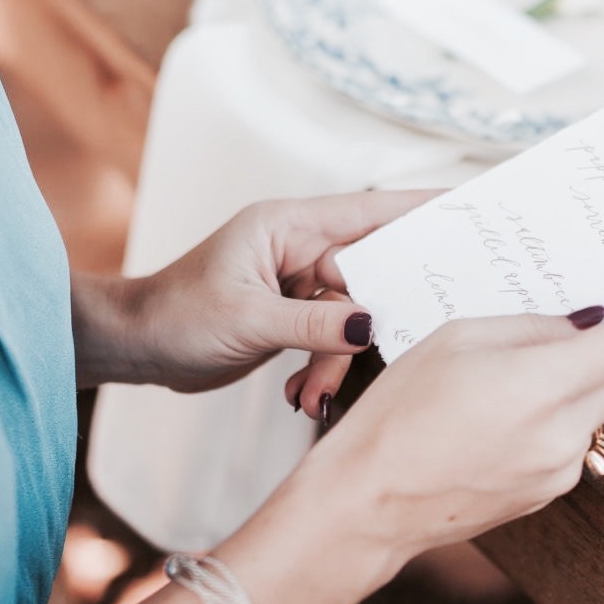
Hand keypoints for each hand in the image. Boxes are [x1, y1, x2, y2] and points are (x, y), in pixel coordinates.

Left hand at [121, 191, 431, 393]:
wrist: (136, 347)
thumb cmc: (177, 317)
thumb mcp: (248, 321)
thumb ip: (314, 323)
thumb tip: (372, 323)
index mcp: (289, 226)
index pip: (369, 212)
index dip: (420, 209)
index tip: (468, 208)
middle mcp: (299, 248)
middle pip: (369, 273)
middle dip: (376, 317)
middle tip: (397, 340)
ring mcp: (298, 284)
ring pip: (351, 317)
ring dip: (336, 361)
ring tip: (310, 395)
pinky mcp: (294, 317)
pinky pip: (332, 339)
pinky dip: (322, 370)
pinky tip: (302, 395)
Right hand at [305, 289, 603, 564]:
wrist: (369, 502)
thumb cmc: (401, 413)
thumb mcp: (460, 338)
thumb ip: (532, 327)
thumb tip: (584, 326)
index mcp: (544, 384)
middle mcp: (565, 434)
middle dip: (600, 348)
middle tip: (548, 331)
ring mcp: (560, 471)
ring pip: (595, 408)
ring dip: (573, 385)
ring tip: (502, 382)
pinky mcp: (548, 494)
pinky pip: (572, 440)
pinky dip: (553, 418)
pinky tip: (497, 417)